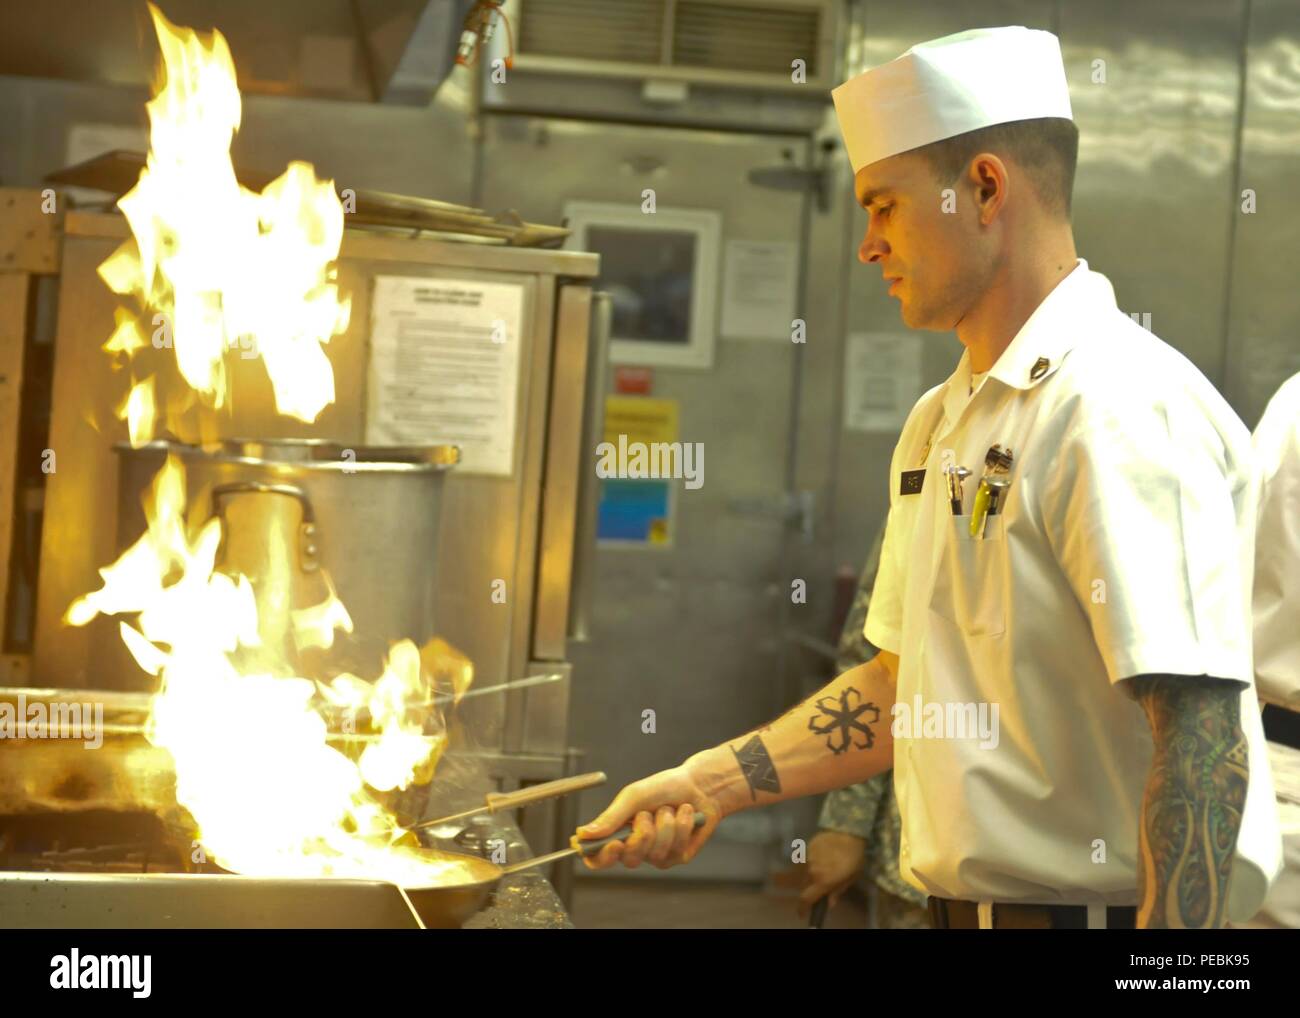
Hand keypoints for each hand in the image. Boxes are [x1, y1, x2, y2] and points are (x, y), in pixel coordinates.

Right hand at [575, 763, 722, 870]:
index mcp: (617, 832)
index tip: (614, 844)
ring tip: (669, 809)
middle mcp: (635, 847)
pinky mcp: (677, 856)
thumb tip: (583, 834)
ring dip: (664, 824)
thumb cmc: (663, 787)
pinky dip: (681, 825)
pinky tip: (684, 814)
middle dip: (642, 835)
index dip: (600, 857)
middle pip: (628, 859)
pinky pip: (675, 848)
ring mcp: (656, 854)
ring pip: (655, 852)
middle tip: (647, 815)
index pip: (598, 857)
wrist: (698, 785)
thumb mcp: (633, 796)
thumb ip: (610, 817)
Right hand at [798, 830, 865, 916]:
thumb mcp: (850, 878)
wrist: (848, 832)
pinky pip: (804, 859)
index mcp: (823, 882)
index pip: (806, 899)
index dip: (802, 908)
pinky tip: (821, 856)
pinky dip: (810, 862)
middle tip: (819, 885)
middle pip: (803, 885)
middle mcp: (811, 871)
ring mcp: (807, 858)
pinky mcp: (806, 847)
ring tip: (822, 868)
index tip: (801, 913)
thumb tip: (829, 903)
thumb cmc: (853, 858)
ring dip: (809, 874)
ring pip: (803, 872)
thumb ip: (838, 891)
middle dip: (809, 889)